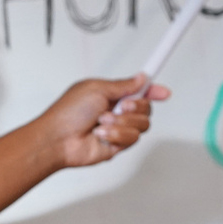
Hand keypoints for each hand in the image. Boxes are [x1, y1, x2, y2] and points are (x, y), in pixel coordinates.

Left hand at [35, 73, 169, 168]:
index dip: (153, 90)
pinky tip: (100, 134)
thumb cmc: (68, 112)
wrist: (58, 139)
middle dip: (136, 106)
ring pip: (142, 124)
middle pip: (146, 108)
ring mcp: (117, 129)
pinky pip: (132, 138)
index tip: (164, 91)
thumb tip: (141, 78)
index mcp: (110, 94)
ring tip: (102, 122)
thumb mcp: (96, 89)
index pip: (138, 91)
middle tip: (120, 106)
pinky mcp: (117, 145)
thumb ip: (123, 85)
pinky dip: (116, 134)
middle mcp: (116, 111)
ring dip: (122, 122)